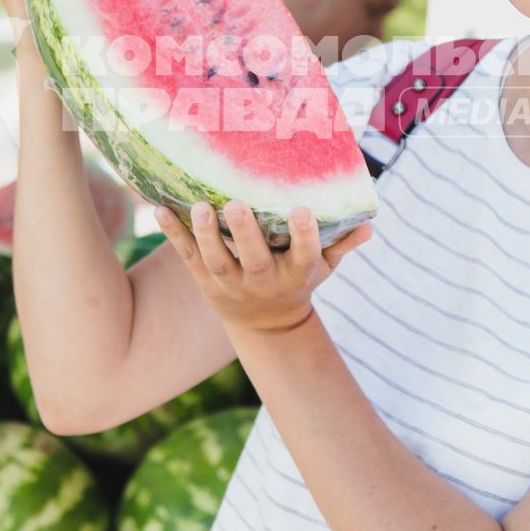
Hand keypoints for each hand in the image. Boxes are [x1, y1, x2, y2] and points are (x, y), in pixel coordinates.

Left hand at [154, 200, 371, 334]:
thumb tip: (369, 225)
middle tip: (236, 204)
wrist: (266, 326)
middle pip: (254, 259)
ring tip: (199, 206)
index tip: (301, 211)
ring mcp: (230, 282)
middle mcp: (262, 280)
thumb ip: (342, 245)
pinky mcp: (204, 280)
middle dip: (245, 233)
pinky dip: (173, 235)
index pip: (304, 255)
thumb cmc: (298, 281)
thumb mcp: (325, 268)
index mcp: (295, 274)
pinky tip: (159, 209)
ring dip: (206, 234)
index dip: (303, 235)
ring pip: (216, 260)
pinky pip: (187, 257)